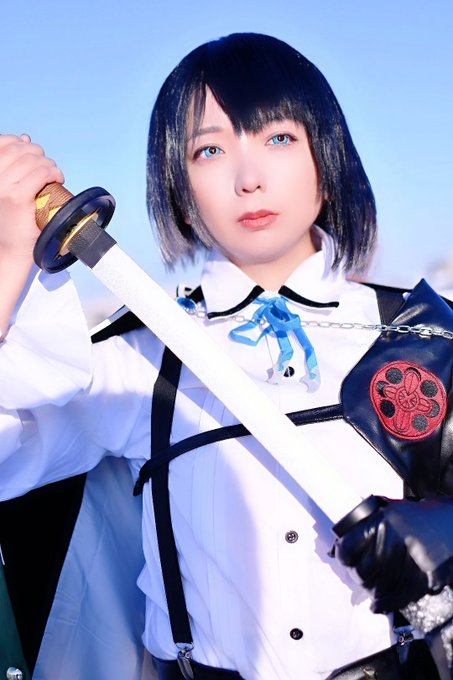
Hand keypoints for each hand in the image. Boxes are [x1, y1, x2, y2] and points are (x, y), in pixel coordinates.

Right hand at [0, 134, 64, 334]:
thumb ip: (13, 166)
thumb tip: (25, 139)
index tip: (31, 152)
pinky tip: (57, 178)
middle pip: (21, 150)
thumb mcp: (6, 190)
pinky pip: (40, 174)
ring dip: (49, 164)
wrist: (10, 250)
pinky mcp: (18, 197)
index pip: (3, 143)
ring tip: (54, 175)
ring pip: (33, 161)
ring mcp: (4, 187)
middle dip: (38, 154)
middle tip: (47, 168)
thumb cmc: (11, 221)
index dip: (20, 143)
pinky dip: (52, 172)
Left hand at [333, 495, 452, 613]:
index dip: (343, 555)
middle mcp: (393, 543)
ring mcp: (408, 564)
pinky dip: (383, 604)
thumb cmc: (418, 517)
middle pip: (361, 572)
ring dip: (372, 589)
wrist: (450, 526)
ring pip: (376, 589)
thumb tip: (335, 548)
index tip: (345, 558)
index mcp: (381, 522)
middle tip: (361, 572)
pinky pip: (395, 599)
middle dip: (358, 574)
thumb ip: (363, 524)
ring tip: (374, 583)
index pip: (348, 548)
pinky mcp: (422, 581)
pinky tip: (378, 604)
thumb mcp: (388, 509)